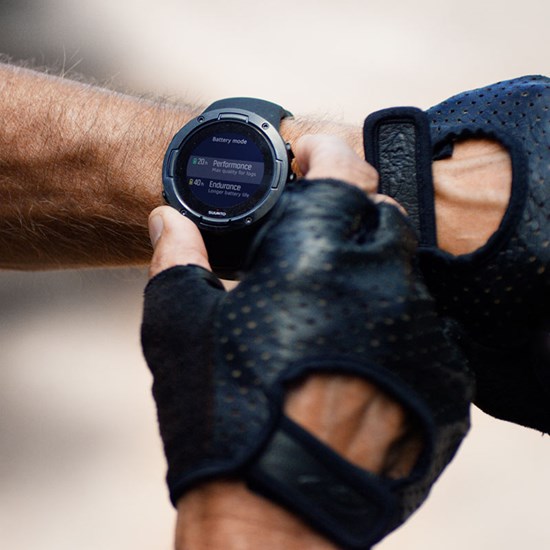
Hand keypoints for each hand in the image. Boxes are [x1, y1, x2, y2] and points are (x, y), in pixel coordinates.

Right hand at [142, 135, 471, 548]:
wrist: (275, 512)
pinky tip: (358, 350)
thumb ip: (178, 258)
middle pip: (383, 215)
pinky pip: (426, 327)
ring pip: (407, 271)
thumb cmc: (221, 416)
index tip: (310, 156)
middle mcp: (380, 284)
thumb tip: (167, 218)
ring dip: (372, 272)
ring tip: (331, 303)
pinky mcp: (444, 379)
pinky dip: (394, 323)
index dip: (325, 151)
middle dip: (350, 214)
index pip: (341, 167)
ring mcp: (420, 332)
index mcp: (315, 258)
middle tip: (314, 238)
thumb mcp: (180, 326)